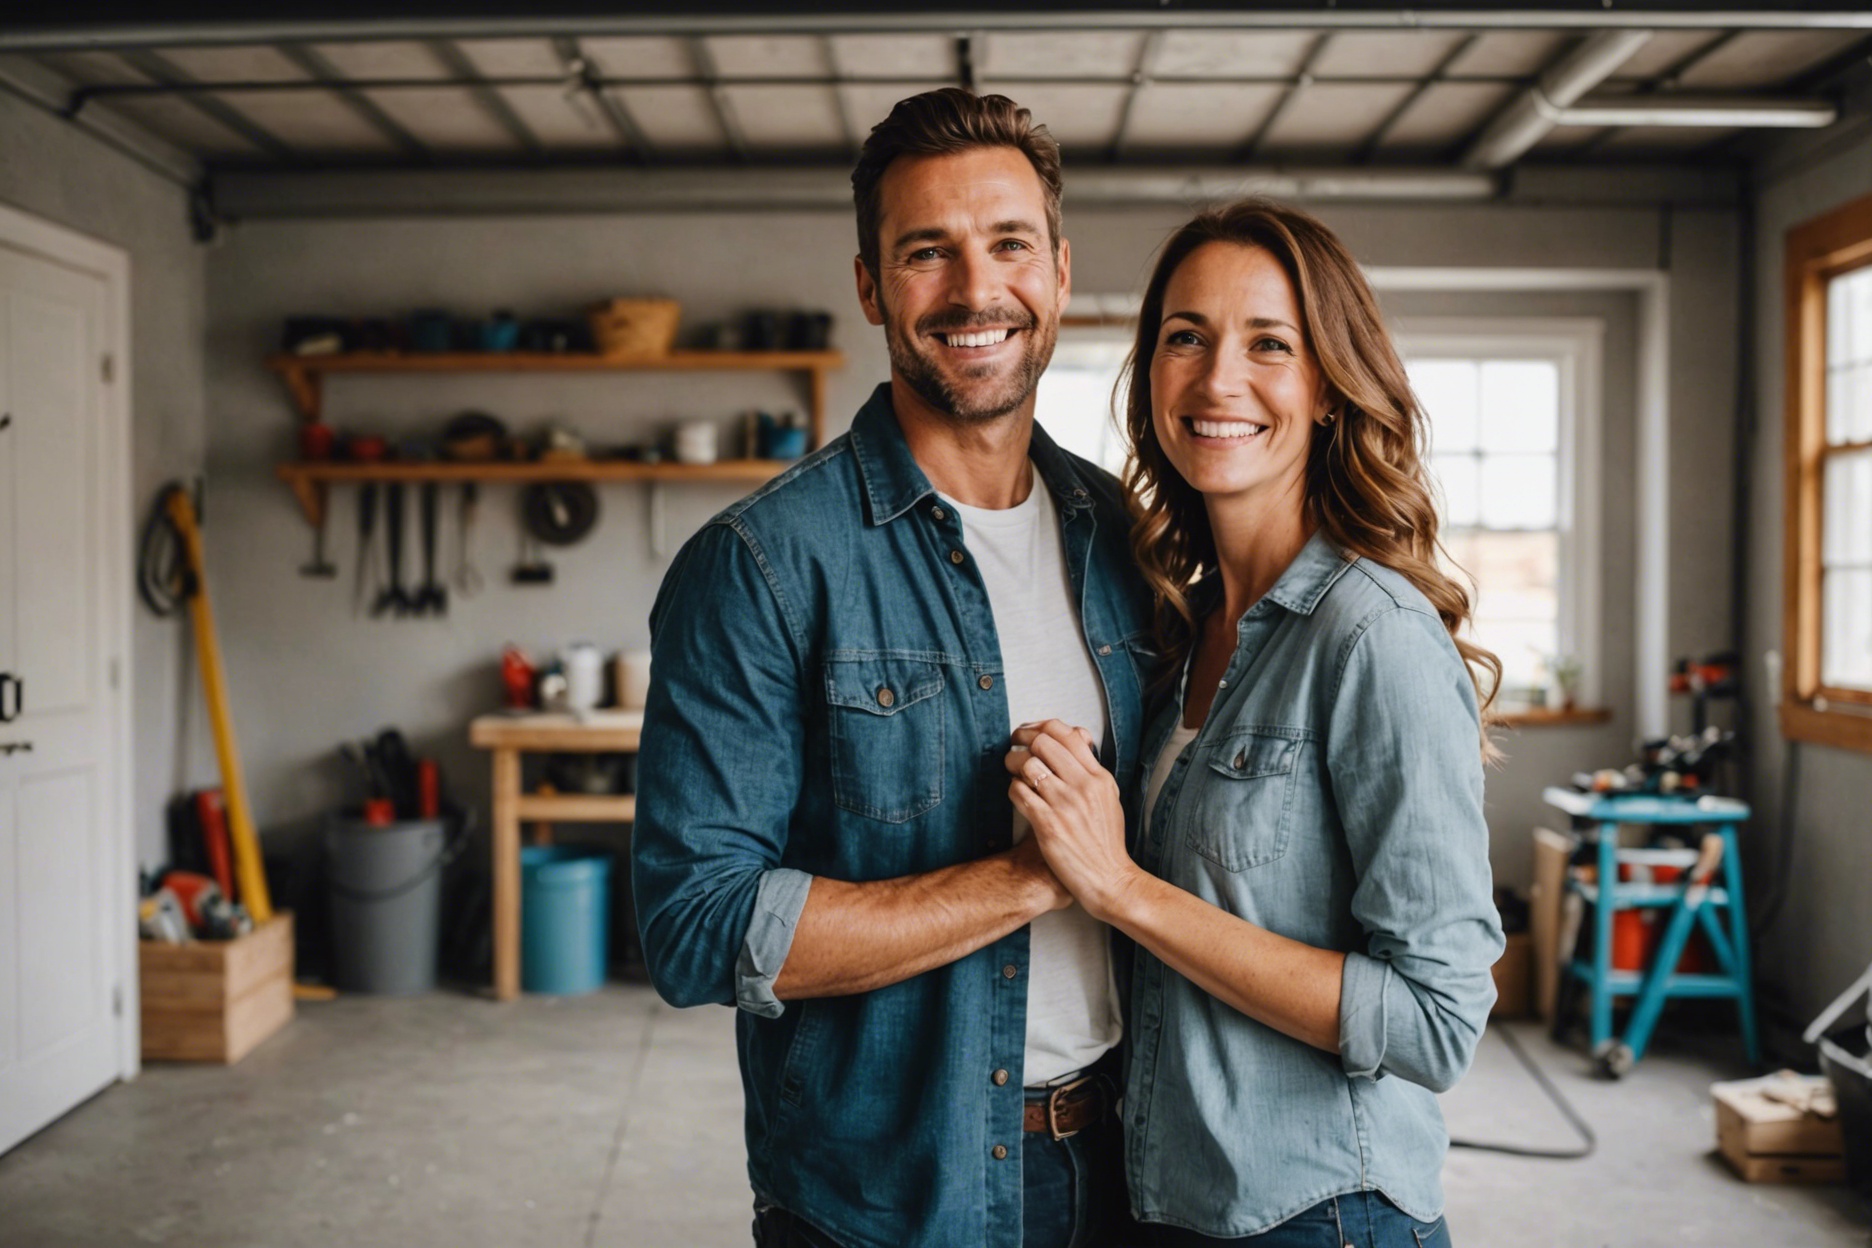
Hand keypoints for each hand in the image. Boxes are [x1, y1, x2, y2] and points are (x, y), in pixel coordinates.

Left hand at [1003, 720, 1139, 921]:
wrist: (1109, 879)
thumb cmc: (1106, 842)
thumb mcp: (1109, 798)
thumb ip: (1092, 769)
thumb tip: (1079, 738)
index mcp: (1099, 777)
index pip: (1068, 733)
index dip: (1041, 726)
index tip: (1029, 732)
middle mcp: (1083, 786)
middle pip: (1044, 743)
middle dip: (1022, 741)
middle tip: (1014, 747)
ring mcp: (1065, 804)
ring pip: (1027, 765)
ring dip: (1013, 764)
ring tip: (1012, 771)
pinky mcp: (1048, 824)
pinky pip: (1019, 792)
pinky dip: (1013, 789)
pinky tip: (1018, 795)